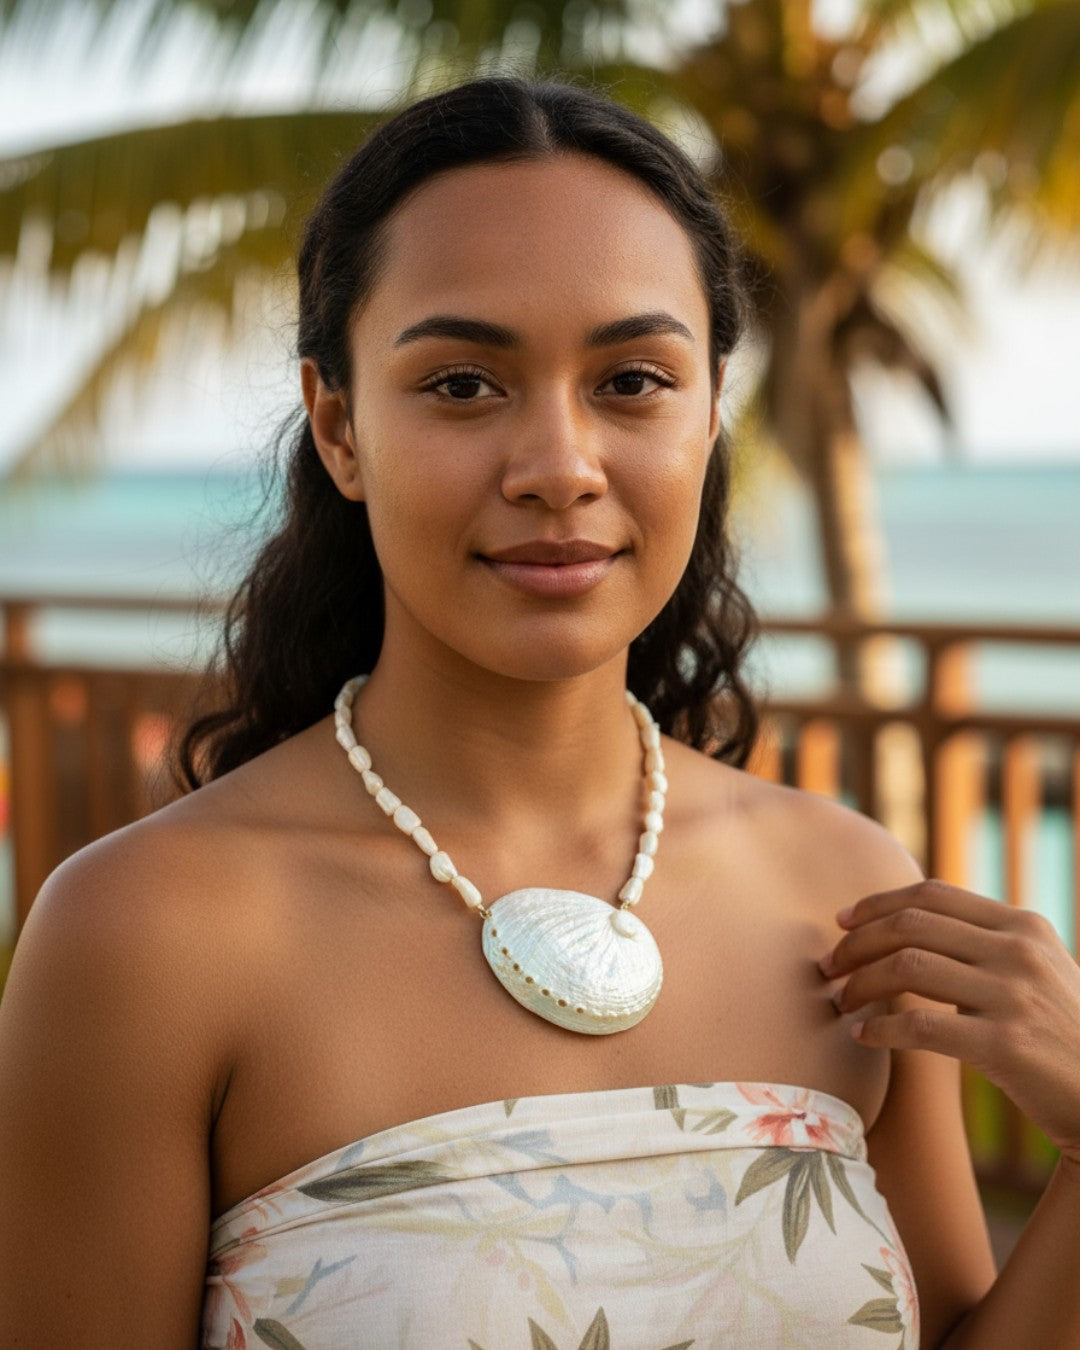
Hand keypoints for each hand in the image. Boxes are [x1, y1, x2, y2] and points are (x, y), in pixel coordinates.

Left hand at [818, 878, 1079, 1163]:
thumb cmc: (1060, 1036)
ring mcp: (1015, 995)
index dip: (878, 903)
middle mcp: (1019, 951)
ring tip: (841, 1001)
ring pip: (908, 967)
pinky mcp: (1005, 1044)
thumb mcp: (1036, 971)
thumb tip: (905, 924)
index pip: (932, 894)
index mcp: (1023, 925)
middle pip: (911, 925)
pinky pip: (921, 1025)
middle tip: (828, 966)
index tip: (842, 921)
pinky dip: (881, 1028)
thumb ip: (985, 943)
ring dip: (860, 983)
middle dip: (857, 943)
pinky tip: (863, 1036)